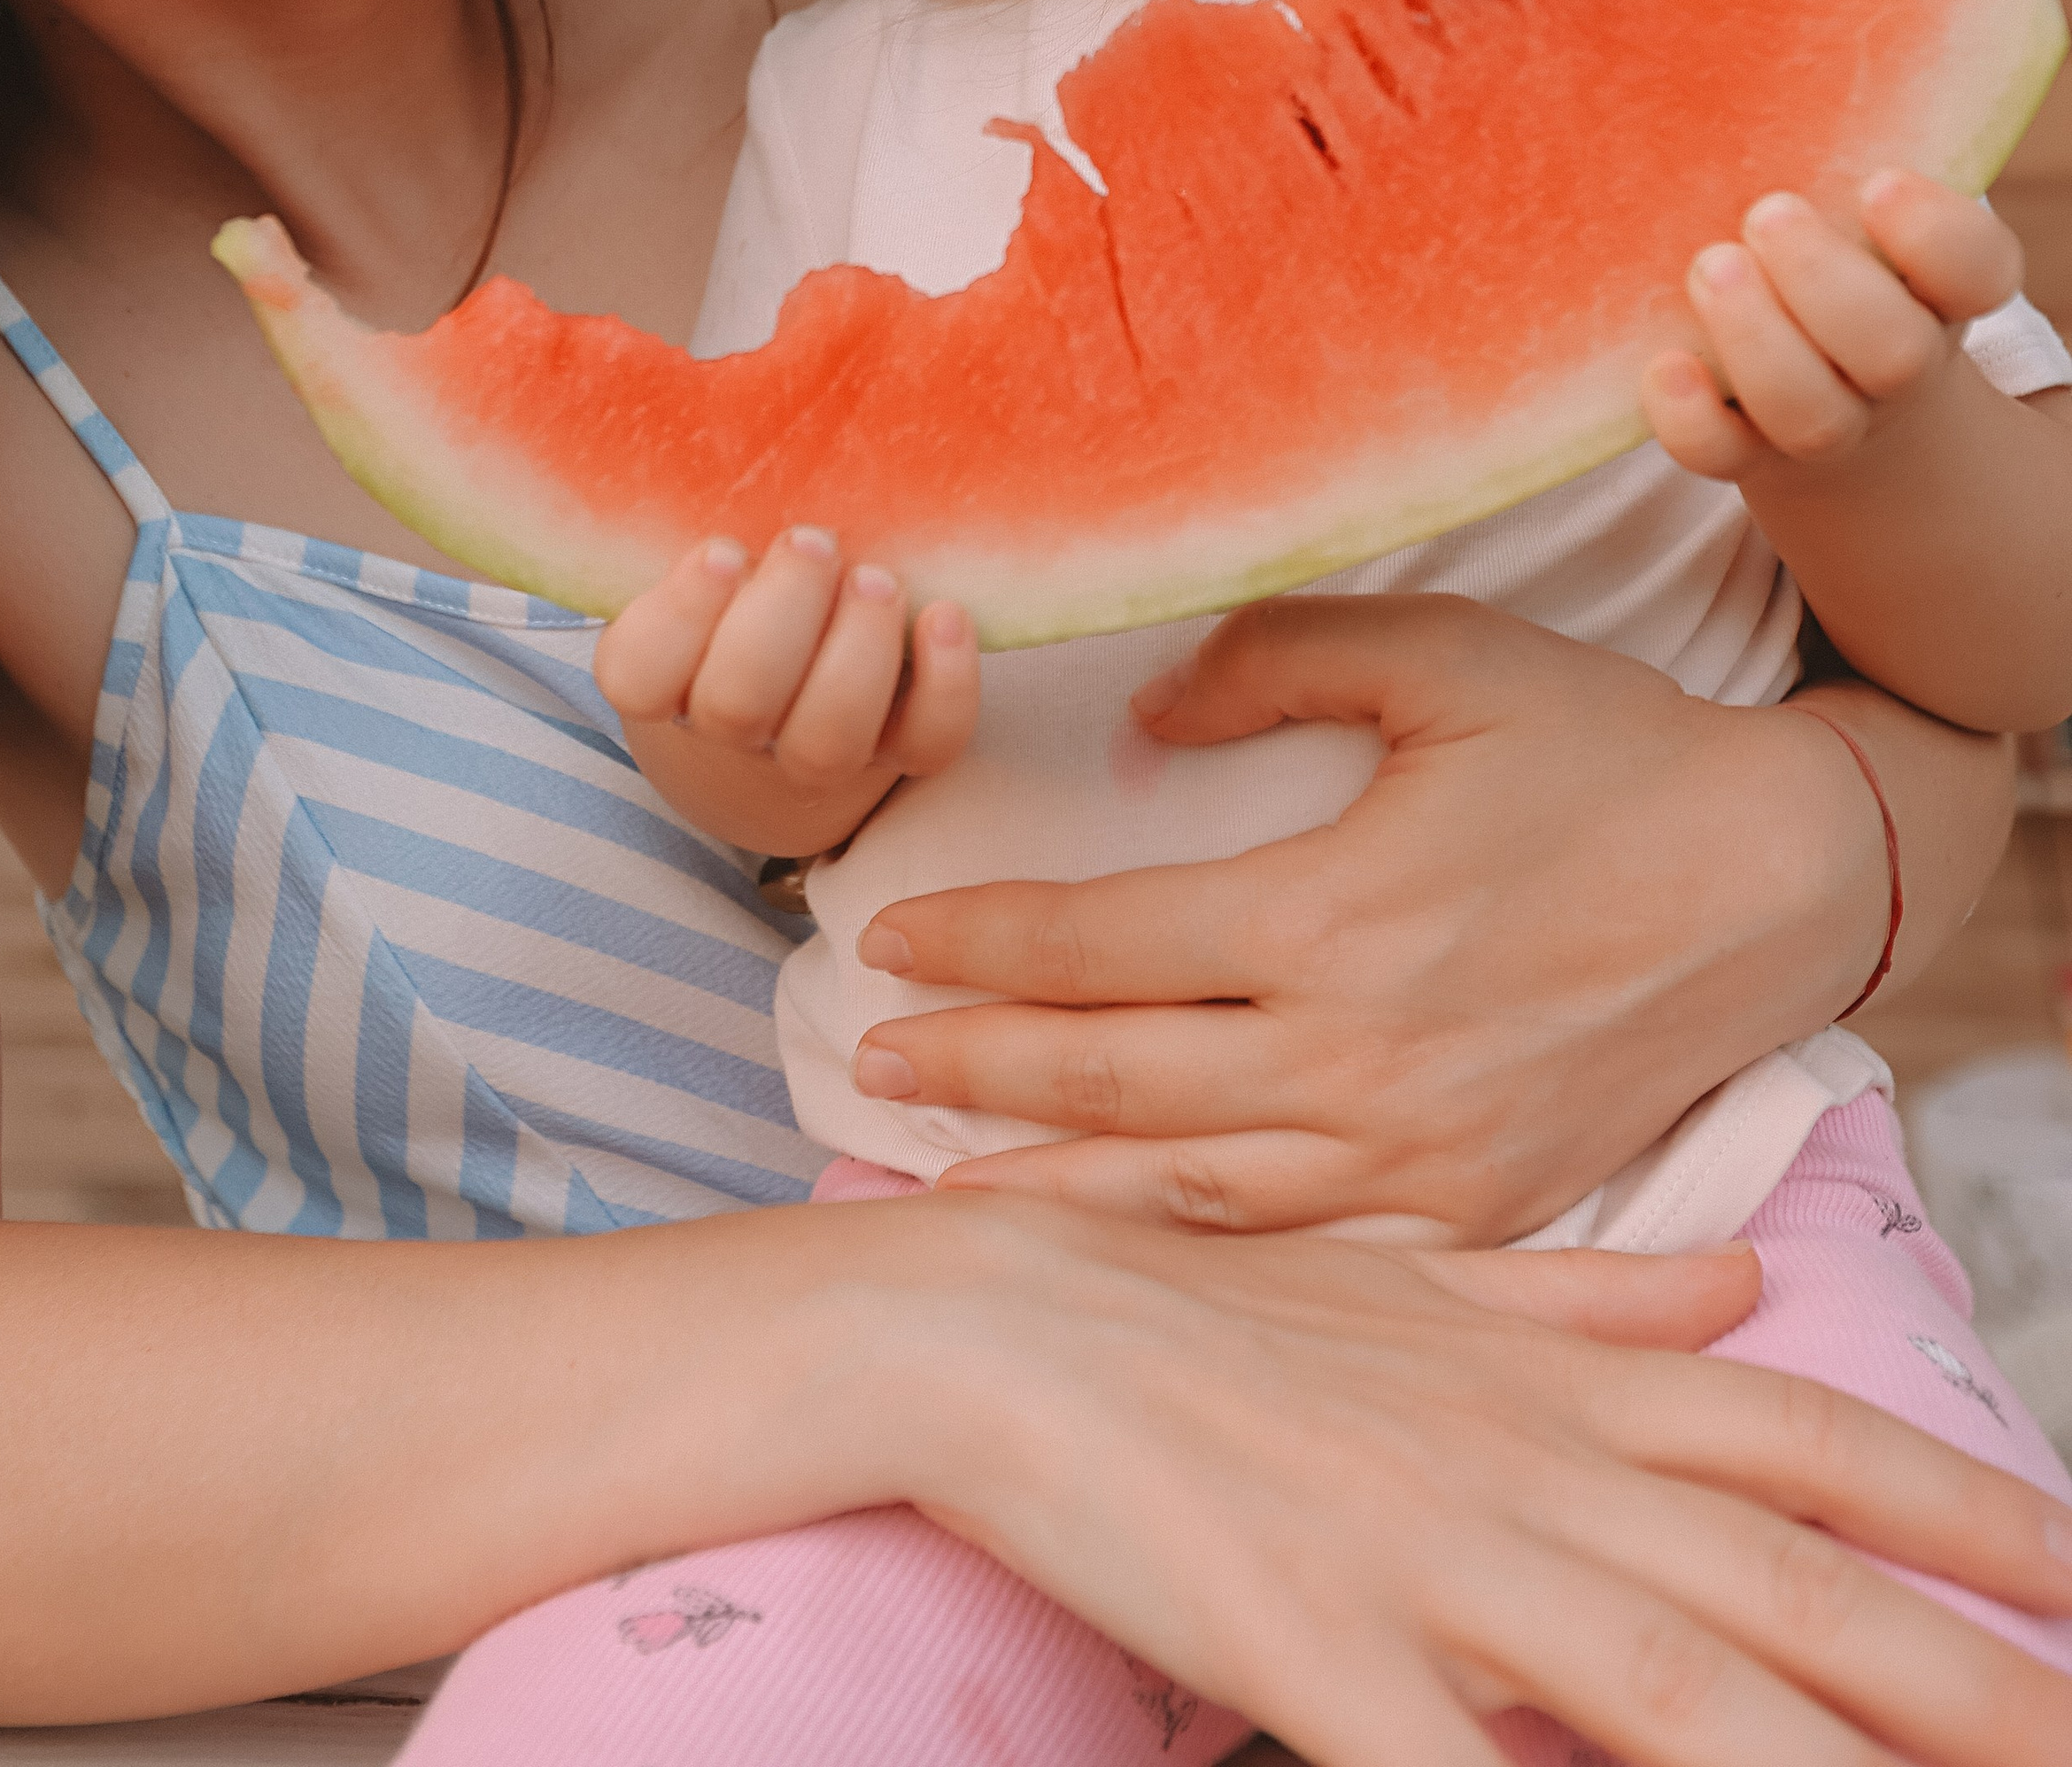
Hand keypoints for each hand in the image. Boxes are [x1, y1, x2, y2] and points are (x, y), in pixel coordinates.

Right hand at [595, 527, 976, 850]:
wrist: (801, 692)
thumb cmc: (745, 588)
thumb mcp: (712, 549)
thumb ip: (707, 500)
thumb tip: (714, 375)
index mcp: (669, 675)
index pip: (637, 676)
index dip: (677, 618)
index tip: (722, 549)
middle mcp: (736, 727)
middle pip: (737, 705)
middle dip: (780, 617)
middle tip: (813, 541)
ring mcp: (818, 750)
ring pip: (826, 741)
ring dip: (855, 654)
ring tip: (875, 579)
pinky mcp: (901, 749)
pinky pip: (927, 745)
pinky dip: (945, 684)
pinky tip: (945, 615)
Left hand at [847, 597, 1888, 1236]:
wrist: (1786, 876)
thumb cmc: (1605, 748)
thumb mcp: (1445, 653)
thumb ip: (1276, 658)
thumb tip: (1149, 713)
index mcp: (1334, 913)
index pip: (1104, 944)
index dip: (983, 942)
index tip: (890, 934)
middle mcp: (1360, 1056)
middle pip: (1114, 1082)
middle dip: (973, 1074)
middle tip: (865, 1060)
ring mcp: (1421, 1154)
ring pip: (1188, 1196)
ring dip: (1051, 1188)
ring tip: (939, 1185)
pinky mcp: (1477, 1211)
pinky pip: (1301, 1248)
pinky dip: (1190, 1251)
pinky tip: (1117, 1252)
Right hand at [890, 1199, 2071, 1765]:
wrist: (997, 1313)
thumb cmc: (1204, 1309)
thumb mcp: (1412, 1279)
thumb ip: (1585, 1296)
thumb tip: (1739, 1274)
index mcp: (1547, 1377)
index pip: (1797, 1438)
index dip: (1952, 1508)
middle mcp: (1522, 1463)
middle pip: (1785, 1590)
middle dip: (1966, 1679)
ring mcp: (1422, 1559)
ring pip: (1667, 1689)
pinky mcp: (1311, 1650)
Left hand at [1645, 168, 2018, 484]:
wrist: (1825, 383)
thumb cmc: (1833, 246)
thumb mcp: (1853, 194)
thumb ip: (1837, 127)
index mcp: (1936, 287)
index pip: (1978, 270)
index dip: (1939, 236)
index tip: (1877, 183)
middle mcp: (1893, 363)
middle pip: (1893, 353)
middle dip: (1827, 285)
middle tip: (1767, 213)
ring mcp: (1826, 417)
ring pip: (1813, 414)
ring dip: (1759, 342)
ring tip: (1711, 265)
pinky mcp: (1748, 452)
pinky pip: (1724, 459)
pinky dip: (1690, 420)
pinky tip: (1663, 365)